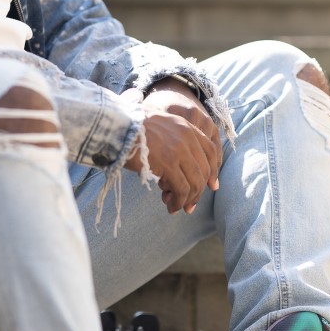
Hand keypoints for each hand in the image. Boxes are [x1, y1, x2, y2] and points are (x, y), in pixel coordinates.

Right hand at [124, 80, 222, 214]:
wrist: (117, 124)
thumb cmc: (129, 125)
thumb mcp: (158, 123)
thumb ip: (170, 136)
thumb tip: (172, 159)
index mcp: (186, 127)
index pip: (210, 151)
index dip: (212, 171)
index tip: (210, 186)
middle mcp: (187, 138)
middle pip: (204, 170)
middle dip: (199, 191)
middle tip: (189, 204)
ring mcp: (180, 150)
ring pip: (195, 182)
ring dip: (188, 199)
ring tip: (176, 207)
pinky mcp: (169, 164)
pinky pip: (182, 189)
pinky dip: (178, 202)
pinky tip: (171, 207)